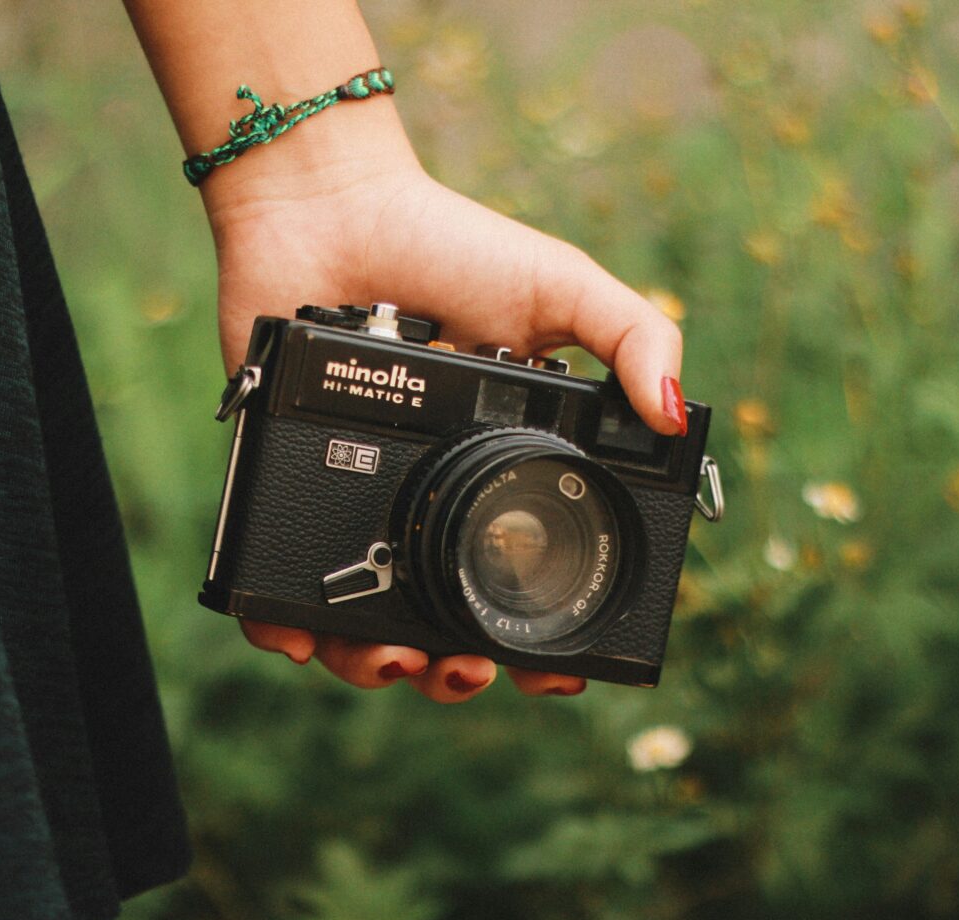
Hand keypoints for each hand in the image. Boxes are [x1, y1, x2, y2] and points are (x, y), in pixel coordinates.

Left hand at [206, 157, 683, 702]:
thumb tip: (685, 423)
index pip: (523, 577)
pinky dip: (278, 626)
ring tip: (389, 661)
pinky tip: (293, 637)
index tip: (553, 671)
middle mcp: (424, 500)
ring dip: (374, 668)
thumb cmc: (445, 245)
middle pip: (441, 623)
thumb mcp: (557, 286)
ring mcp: (350, 501)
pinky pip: (273, 582)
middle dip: (456, 672)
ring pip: (359, 624)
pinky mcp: (277, 487)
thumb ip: (631, 335)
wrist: (329, 209)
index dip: (543, 637)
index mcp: (496, 471)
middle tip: (462, 670)